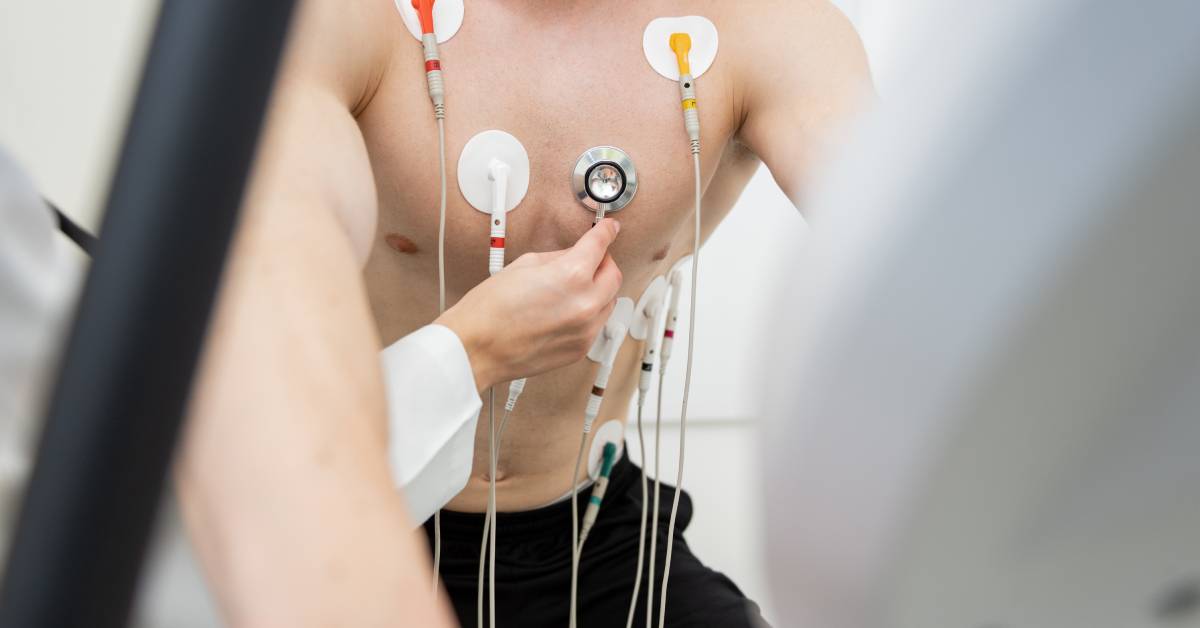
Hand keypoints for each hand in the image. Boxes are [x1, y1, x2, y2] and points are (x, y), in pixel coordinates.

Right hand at [436, 219, 622, 390]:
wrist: (477, 349)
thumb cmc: (489, 310)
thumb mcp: (523, 266)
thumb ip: (558, 257)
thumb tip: (575, 255)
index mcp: (571, 277)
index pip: (600, 245)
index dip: (606, 232)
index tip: (609, 229)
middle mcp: (585, 305)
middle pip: (614, 275)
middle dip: (604, 262)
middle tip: (590, 258)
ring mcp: (585, 331)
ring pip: (610, 302)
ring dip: (599, 289)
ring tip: (574, 288)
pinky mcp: (580, 349)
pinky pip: (597, 324)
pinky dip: (589, 312)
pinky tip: (567, 309)